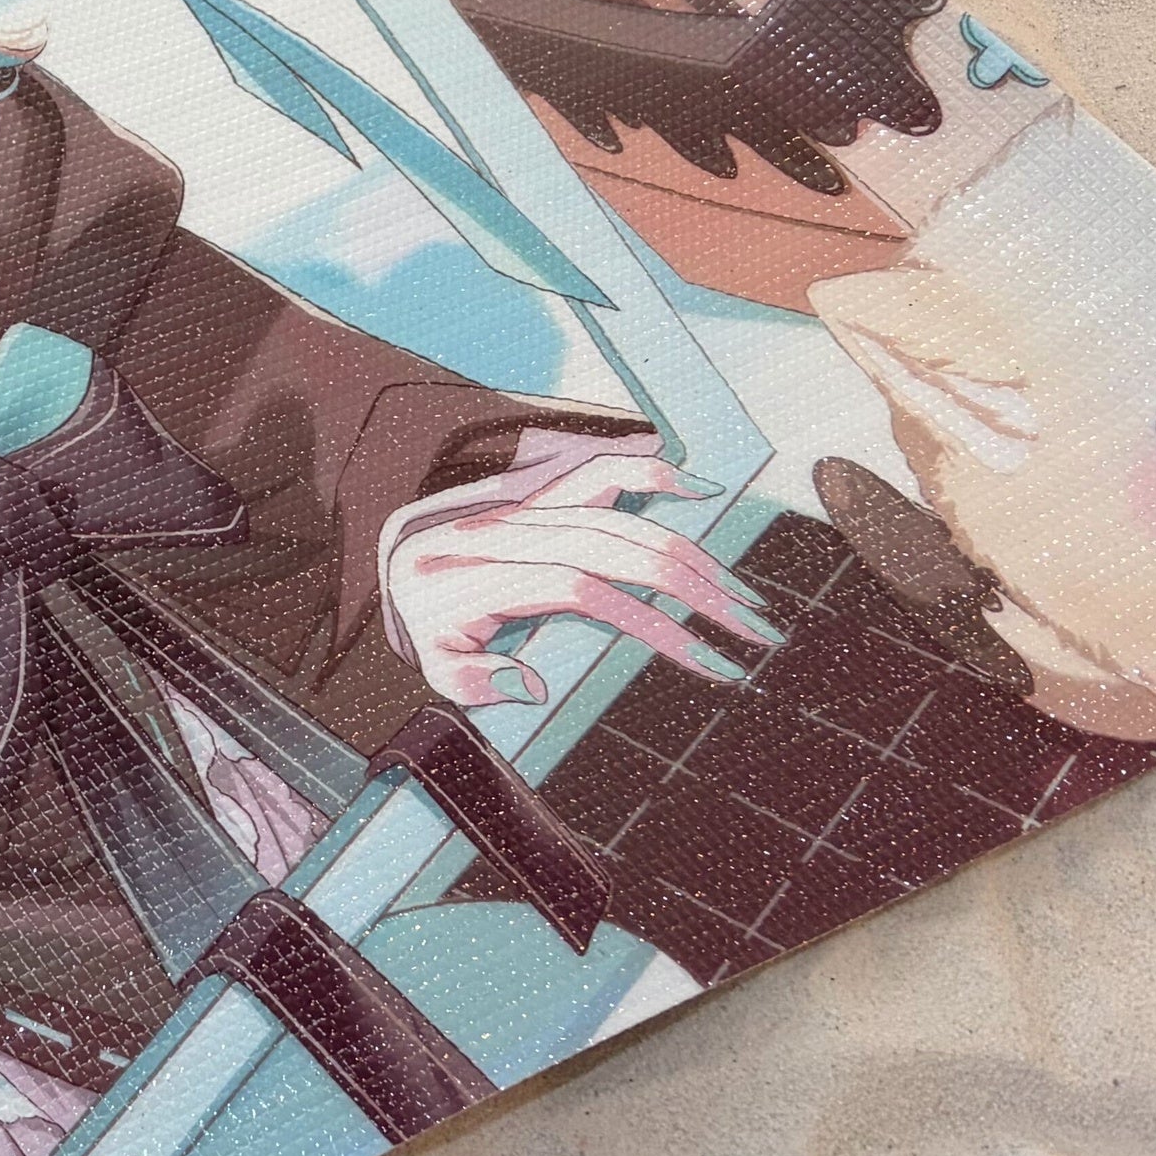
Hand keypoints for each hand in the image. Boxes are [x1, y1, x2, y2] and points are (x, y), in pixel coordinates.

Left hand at [382, 433, 781, 707]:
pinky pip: (596, 469)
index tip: (703, 660)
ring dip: (687, 548)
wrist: (400, 562)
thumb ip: (471, 682)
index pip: (578, 588)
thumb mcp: (434, 666)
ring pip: (617, 512)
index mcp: (476, 576)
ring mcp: (522, 505)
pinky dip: (647, 471)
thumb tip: (529, 686)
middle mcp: (502, 531)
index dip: (644, 619)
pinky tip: (698, 488)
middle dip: (692, 586)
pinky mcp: (538, 489)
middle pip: (613, 545)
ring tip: (743, 593)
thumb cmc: (430, 624)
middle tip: (754, 628)